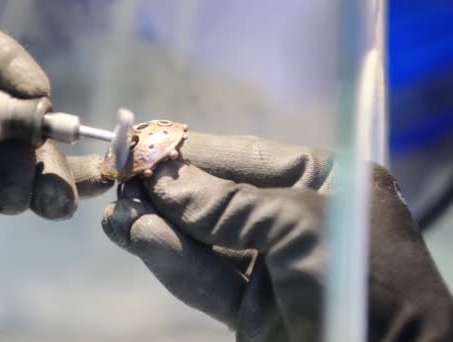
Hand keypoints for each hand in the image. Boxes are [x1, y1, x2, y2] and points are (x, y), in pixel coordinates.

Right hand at [102, 132, 452, 340]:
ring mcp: (271, 266)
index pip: (245, 157)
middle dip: (168, 191)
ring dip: (159, 226)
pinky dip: (172, 260)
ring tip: (116, 214)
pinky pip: (206, 278)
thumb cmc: (360, 280)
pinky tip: (139, 238)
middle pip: (218, 198)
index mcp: (325, 183)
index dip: (192, 151)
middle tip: (119, 178)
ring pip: (204, 240)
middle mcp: (295, 219)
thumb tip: (160, 176)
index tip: (142, 141)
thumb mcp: (299, 225)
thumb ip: (226, 204)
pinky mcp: (251, 308)